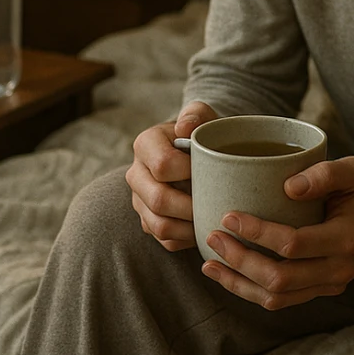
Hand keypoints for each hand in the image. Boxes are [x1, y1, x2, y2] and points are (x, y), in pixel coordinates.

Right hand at [126, 100, 217, 251]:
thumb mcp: (201, 115)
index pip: (163, 165)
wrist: (196, 152)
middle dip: (191, 207)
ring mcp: (139, 200)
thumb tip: (185, 127)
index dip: (190, 172)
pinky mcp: (147, 220)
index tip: (213, 172)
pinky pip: (164, 240)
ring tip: (212, 220)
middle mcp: (136, 174)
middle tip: (217, 205)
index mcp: (145, 144)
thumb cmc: (201, 133)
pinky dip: (186, 240)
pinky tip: (204, 228)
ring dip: (189, 228)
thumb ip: (195, 114)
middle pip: (158, 199)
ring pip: (159, 225)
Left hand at [200, 156, 353, 310]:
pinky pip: (282, 299)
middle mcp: (340, 269)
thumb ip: (324, 173)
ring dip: (239, 282)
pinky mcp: (320, 289)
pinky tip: (228, 274)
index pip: (294, 245)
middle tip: (212, 236)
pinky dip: (251, 290)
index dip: (258, 233)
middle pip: (281, 278)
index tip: (229, 216)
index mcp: (348, 239)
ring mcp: (331, 284)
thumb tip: (288, 186)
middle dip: (241, 261)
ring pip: (277, 297)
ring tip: (209, 263)